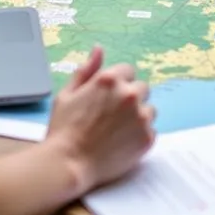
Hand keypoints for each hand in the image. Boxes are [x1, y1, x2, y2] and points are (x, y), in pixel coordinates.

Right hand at [47, 46, 155, 191]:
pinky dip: (139, 136)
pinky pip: (150, 131)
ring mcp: (140, 117)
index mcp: (110, 80)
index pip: (128, 71)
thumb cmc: (63, 130)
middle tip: (111, 116)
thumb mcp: (67, 94)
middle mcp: (129, 94)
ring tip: (116, 132)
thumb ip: (86, 70)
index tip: (107, 99)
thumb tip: (98, 49)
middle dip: (130, 98)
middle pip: (142, 88)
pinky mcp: (147, 137)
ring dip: (138, 117)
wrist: (67, 165)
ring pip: (149, 110)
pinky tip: (121, 144)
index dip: (117, 84)